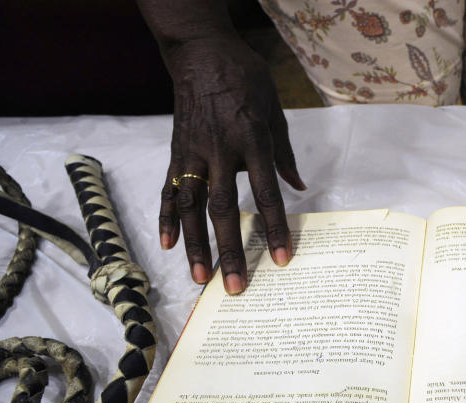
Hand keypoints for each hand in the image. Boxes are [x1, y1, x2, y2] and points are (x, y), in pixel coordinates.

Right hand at [159, 35, 305, 293]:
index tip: (281, 259)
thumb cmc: (245, 79)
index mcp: (250, 141)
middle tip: (234, 286)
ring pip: (190, 207)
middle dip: (229, 250)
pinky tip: (168, 246)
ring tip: (200, 278)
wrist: (201, 53)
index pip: (265, 193)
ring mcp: (191, 154)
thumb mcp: (275, 110)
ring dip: (194, 245)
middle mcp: (218, 151)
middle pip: (223, 209)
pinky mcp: (175, 153)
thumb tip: (298, 188)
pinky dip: (166, 218)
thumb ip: (284, 152)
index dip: (274, 228)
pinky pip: (168, 190)